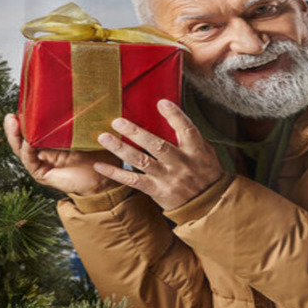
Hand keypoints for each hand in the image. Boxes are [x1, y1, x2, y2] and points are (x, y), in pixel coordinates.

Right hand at [4, 113, 120, 195]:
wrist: (105, 179)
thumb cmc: (101, 154)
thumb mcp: (90, 131)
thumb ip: (84, 118)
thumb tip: (88, 93)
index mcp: (54, 139)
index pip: (36, 126)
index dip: (28, 116)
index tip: (25, 102)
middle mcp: (44, 150)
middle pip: (23, 136)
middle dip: (15, 125)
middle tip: (11, 113)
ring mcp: (42, 162)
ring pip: (22, 148)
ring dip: (15, 135)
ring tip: (12, 121)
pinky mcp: (42, 174)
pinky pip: (30, 161)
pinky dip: (27, 151)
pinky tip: (28, 142)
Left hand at [93, 99, 225, 212]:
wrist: (208, 204)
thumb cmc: (205, 172)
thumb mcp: (205, 151)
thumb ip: (188, 136)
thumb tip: (170, 114)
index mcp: (196, 150)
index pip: (186, 129)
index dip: (175, 115)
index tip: (161, 103)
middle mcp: (181, 163)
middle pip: (157, 145)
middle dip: (136, 132)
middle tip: (117, 121)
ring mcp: (168, 178)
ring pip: (141, 161)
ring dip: (121, 149)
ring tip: (104, 137)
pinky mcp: (157, 191)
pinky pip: (133, 181)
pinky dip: (115, 173)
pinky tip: (100, 165)